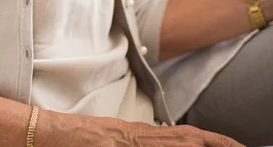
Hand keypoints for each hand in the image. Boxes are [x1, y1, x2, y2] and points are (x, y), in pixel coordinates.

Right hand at [37, 110, 244, 146]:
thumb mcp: (111, 139)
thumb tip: (162, 140)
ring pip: (171, 144)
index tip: (231, 144)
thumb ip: (136, 142)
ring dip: (198, 145)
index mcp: (137, 135)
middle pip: (184, 141)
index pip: (181, 136)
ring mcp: (126, 142)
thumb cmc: (75, 140)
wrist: (46, 133)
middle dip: (214, 145)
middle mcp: (136, 137)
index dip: (209, 140)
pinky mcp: (114, 143)